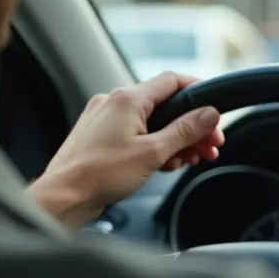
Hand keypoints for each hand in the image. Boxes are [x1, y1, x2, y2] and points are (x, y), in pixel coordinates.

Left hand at [29, 72, 224, 228]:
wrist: (64, 196)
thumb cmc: (100, 175)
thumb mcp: (154, 153)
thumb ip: (185, 131)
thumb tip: (210, 114)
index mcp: (127, 99)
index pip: (173, 81)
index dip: (198, 92)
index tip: (214, 109)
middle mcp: (114, 102)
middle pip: (165, 105)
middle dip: (190, 126)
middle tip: (208, 146)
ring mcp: (104, 118)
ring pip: (151, 121)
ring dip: (174, 139)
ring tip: (188, 159)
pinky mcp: (99, 135)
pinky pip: (135, 133)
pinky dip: (153, 145)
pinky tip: (163, 163)